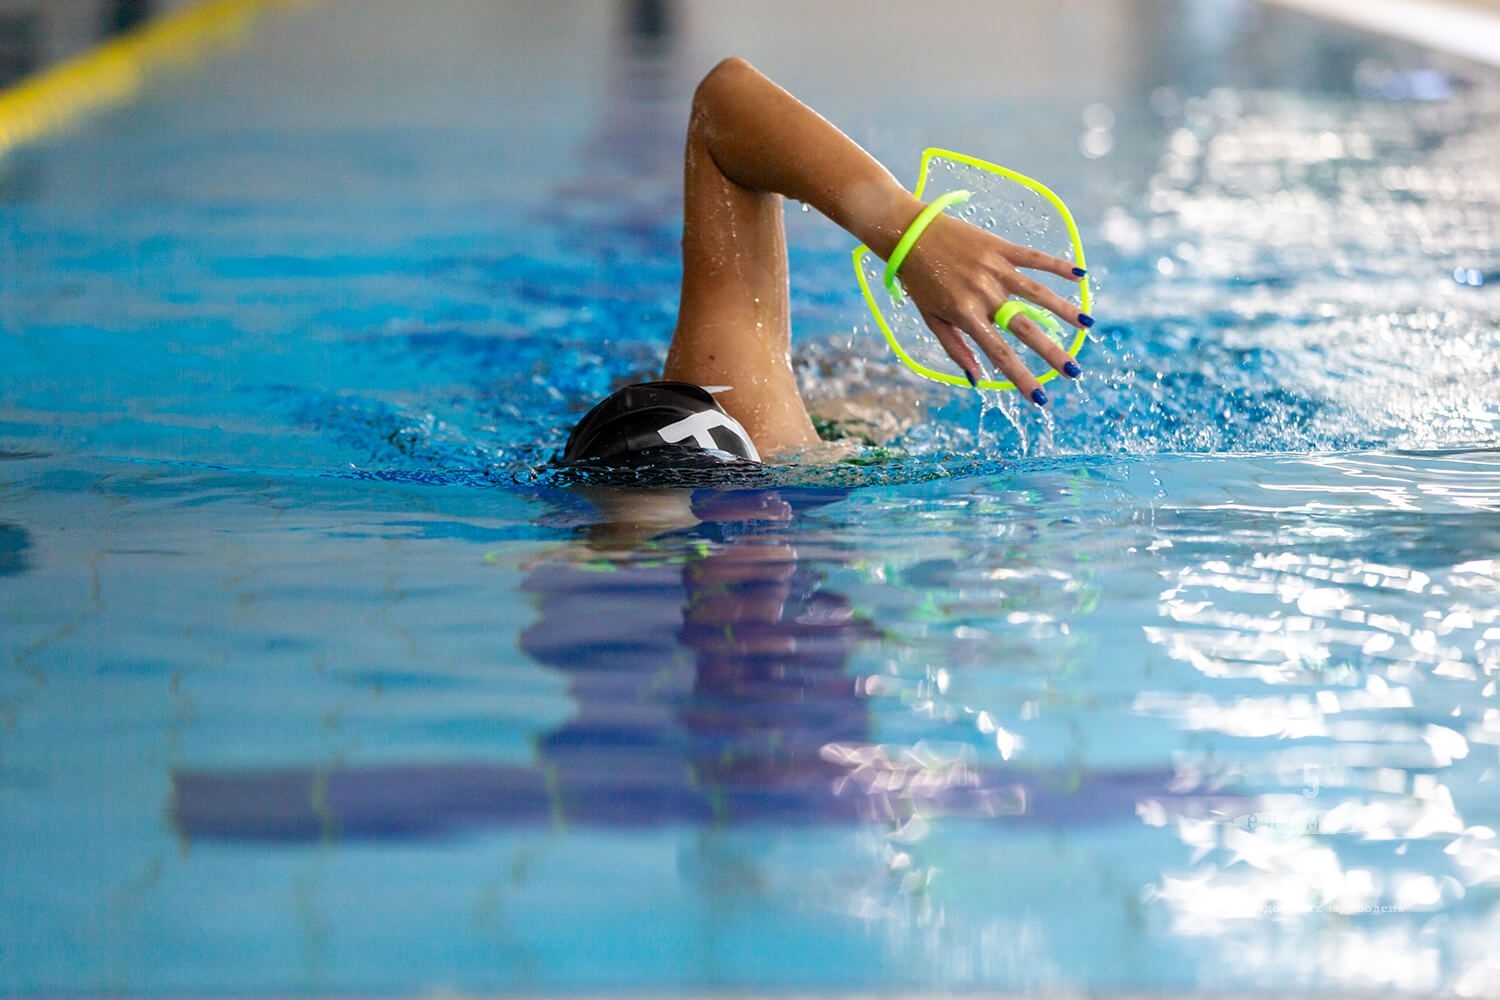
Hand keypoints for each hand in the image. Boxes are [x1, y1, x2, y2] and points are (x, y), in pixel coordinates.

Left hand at [893, 212, 1091, 403]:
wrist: (910, 234)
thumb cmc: (920, 281)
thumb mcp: (931, 319)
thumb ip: (956, 349)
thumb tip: (976, 379)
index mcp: (965, 315)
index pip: (999, 354)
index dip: (1021, 378)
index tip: (1040, 398)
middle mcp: (984, 294)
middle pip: (1025, 327)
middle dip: (1051, 352)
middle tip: (1074, 371)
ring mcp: (995, 269)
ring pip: (1037, 292)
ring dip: (1064, 310)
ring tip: (1087, 326)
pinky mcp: (1000, 247)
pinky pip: (1034, 257)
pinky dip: (1058, 266)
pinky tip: (1080, 276)